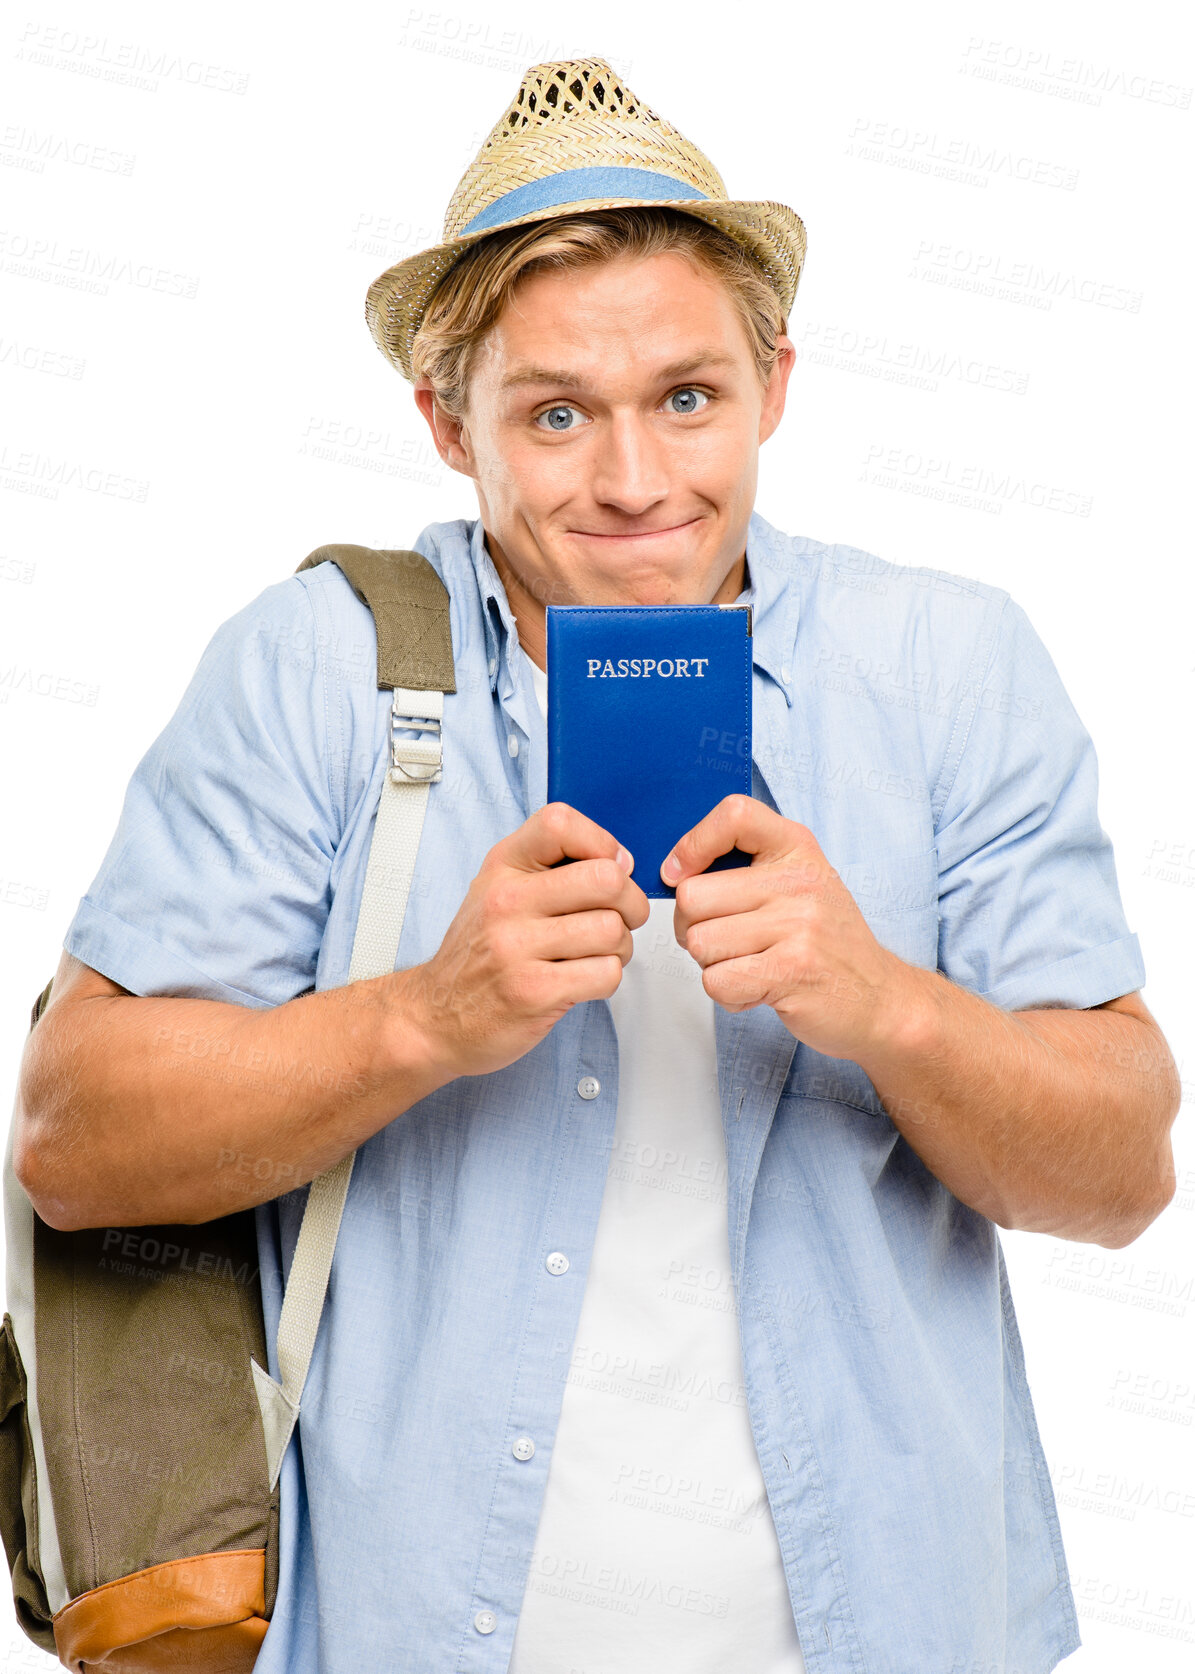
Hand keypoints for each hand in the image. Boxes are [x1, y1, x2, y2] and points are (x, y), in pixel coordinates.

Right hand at [401, 802, 648, 1080]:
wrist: (436, 1015)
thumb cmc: (481, 952)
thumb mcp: (499, 889)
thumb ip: (551, 868)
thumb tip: (621, 862)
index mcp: (502, 866)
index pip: (560, 823)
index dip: (602, 842)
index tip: (609, 867)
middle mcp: (506, 900)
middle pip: (605, 879)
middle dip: (631, 903)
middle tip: (622, 918)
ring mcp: (516, 947)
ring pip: (612, 930)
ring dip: (621, 947)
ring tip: (598, 953)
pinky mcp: (533, 991)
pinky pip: (606, 973)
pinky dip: (607, 977)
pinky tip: (584, 978)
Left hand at [660, 794, 914, 1060]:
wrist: (880, 998)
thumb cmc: (824, 941)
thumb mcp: (797, 883)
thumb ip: (744, 867)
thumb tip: (673, 872)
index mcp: (797, 847)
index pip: (734, 815)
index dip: (693, 843)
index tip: (680, 873)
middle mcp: (799, 880)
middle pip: (693, 896)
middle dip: (692, 927)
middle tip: (726, 941)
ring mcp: (799, 925)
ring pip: (699, 943)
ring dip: (712, 964)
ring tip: (751, 965)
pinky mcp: (792, 971)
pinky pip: (717, 982)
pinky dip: (729, 994)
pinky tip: (759, 989)